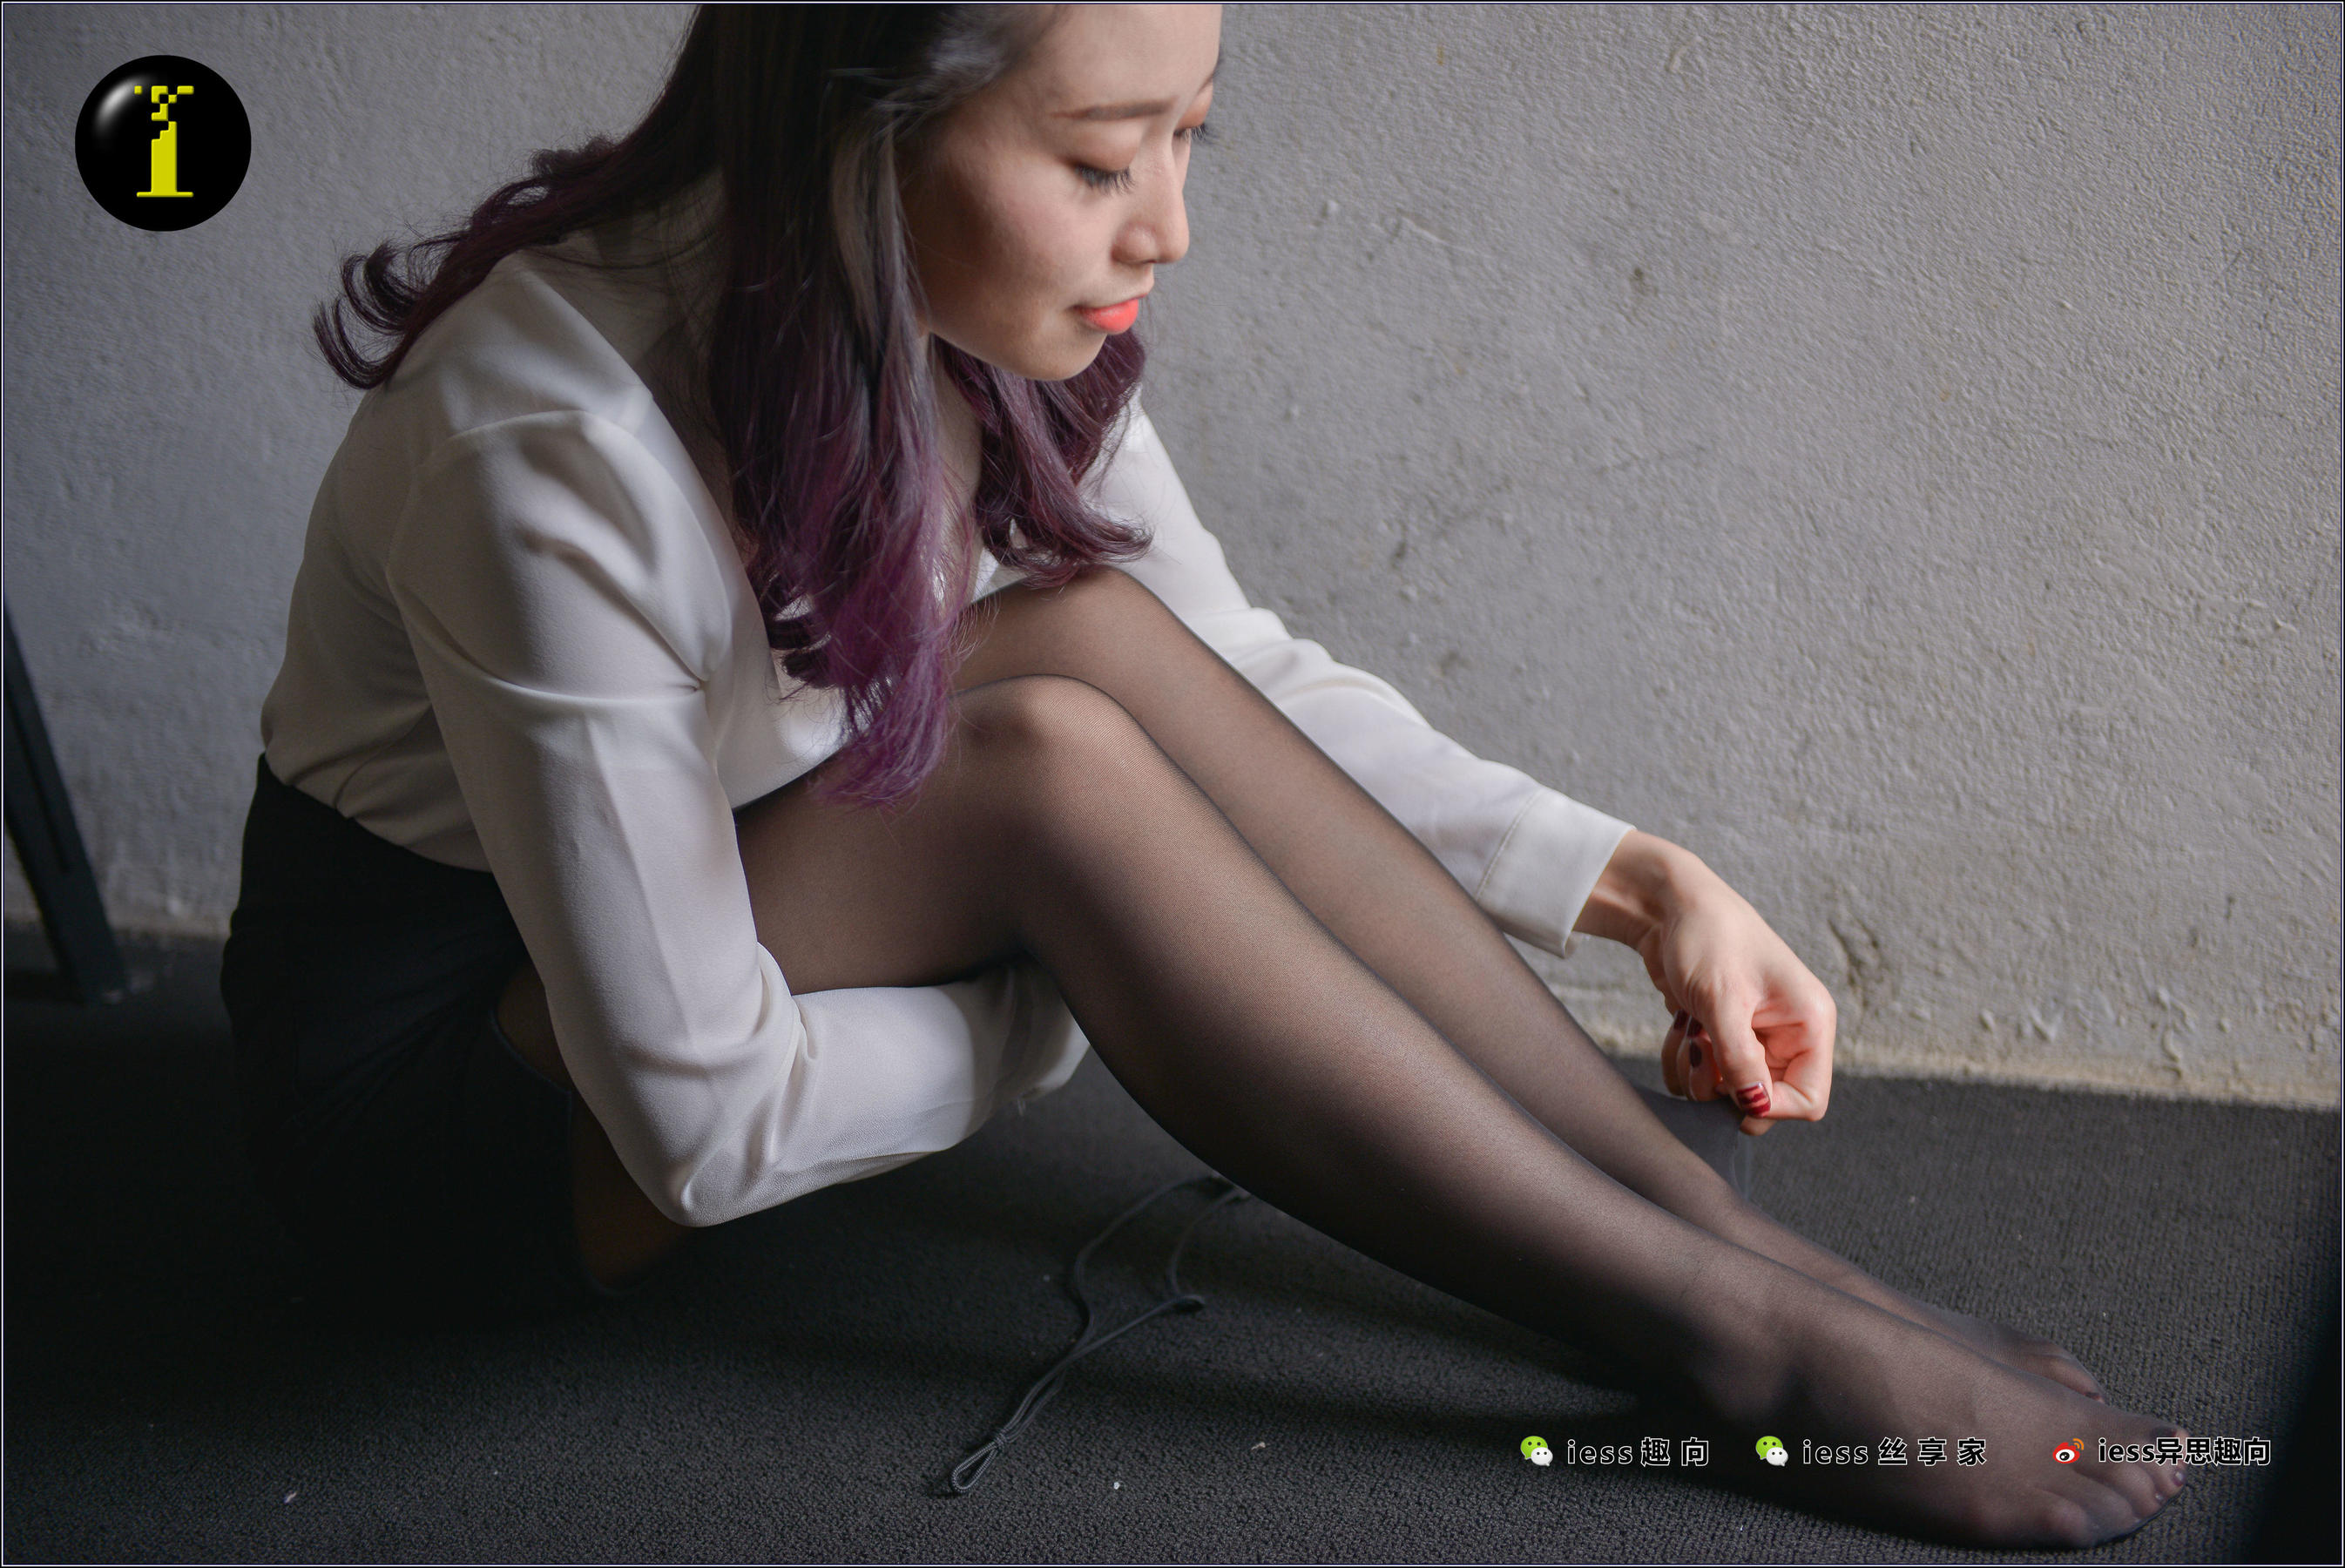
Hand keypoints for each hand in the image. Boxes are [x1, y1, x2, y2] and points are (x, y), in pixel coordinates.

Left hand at [1576, 832, 1836, 1135]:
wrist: (1668, 906)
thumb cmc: (1706, 937)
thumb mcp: (1722, 1000)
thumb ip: (1740, 1060)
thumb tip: (1756, 1109)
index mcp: (1810, 1022)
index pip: (1809, 1099)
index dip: (1769, 1107)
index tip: (1728, 1089)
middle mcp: (1790, 1033)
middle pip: (1766, 1100)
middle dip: (1726, 1089)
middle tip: (1699, 1055)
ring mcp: (1756, 1035)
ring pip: (1730, 1092)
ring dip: (1699, 1076)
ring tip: (1686, 1038)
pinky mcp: (1726, 1034)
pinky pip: (1707, 1074)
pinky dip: (1685, 1062)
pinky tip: (1677, 1034)